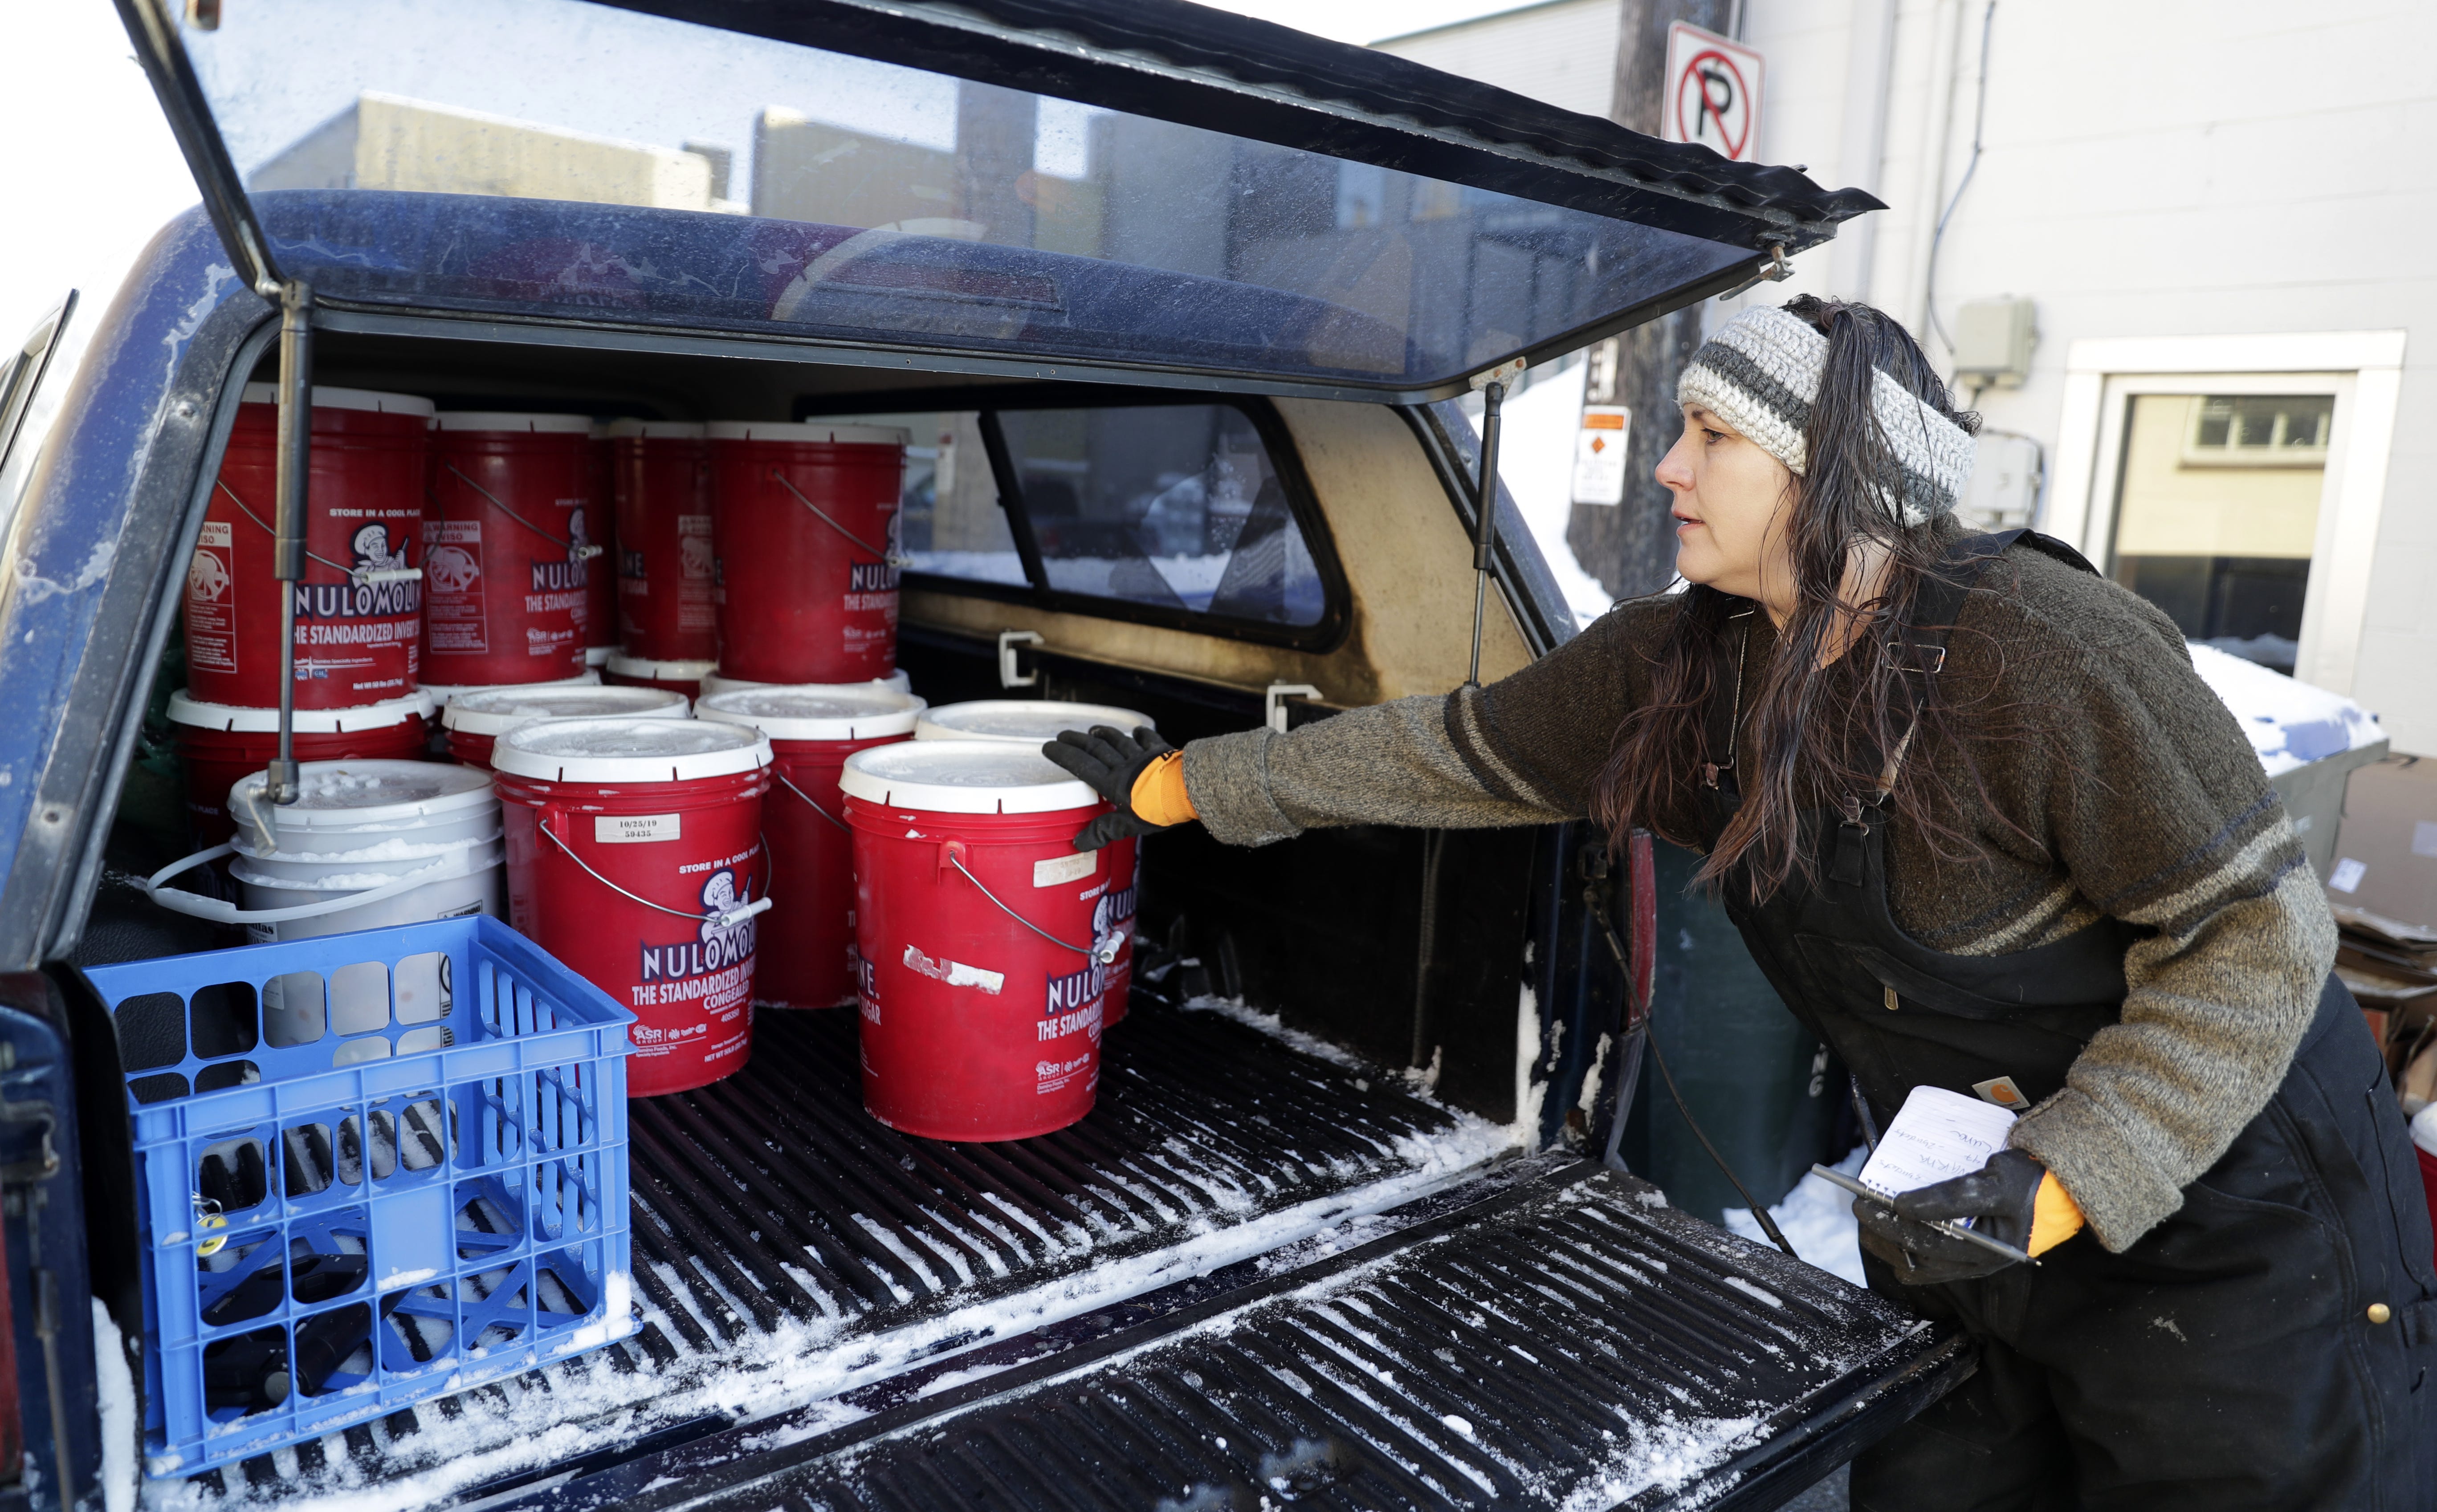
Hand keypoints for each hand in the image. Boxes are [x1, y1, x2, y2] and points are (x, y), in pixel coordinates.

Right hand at [1042, 725, 1178, 851]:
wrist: (1188, 791)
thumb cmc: (1159, 810)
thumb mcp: (1128, 825)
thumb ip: (1104, 830)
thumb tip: (1079, 842)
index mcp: (1113, 783)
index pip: (1082, 766)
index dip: (1064, 756)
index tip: (1049, 747)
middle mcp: (1125, 765)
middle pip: (1096, 749)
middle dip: (1077, 741)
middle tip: (1063, 735)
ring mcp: (1143, 756)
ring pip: (1119, 741)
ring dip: (1105, 734)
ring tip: (1093, 730)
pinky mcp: (1162, 751)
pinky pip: (1149, 740)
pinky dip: (1141, 734)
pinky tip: (1136, 730)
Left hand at [1853, 1148, 2045, 1285]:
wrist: (2059, 1194)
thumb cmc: (2029, 1184)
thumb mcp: (1995, 1181)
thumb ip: (1955, 1194)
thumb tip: (1907, 1203)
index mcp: (1988, 1246)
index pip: (1935, 1236)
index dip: (1901, 1220)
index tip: (1877, 1201)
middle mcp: (1979, 1261)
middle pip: (1922, 1251)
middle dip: (1887, 1229)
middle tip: (1860, 1206)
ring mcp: (1973, 1262)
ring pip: (1921, 1262)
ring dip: (1891, 1244)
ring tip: (1867, 1222)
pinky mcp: (1968, 1258)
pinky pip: (1930, 1266)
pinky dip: (1907, 1256)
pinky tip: (1888, 1243)